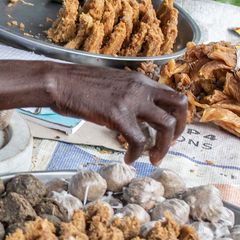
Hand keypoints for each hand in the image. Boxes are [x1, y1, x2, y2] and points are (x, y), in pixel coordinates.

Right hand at [47, 67, 189, 163]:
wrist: (58, 82)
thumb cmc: (76, 84)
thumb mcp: (110, 84)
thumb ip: (127, 95)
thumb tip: (134, 113)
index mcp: (140, 81)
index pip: (173, 95)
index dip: (177, 115)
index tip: (170, 130)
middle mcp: (141, 88)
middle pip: (179, 107)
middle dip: (180, 129)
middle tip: (170, 143)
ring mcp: (131, 101)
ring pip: (166, 125)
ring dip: (164, 146)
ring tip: (154, 158)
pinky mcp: (117, 115)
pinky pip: (138, 140)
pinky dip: (136, 154)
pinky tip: (128, 159)